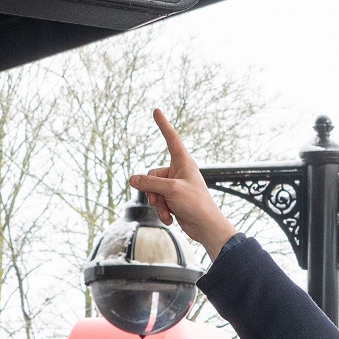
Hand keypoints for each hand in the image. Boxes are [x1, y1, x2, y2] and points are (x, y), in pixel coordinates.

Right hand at [127, 109, 236, 257]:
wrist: (206, 227)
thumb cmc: (196, 204)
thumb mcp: (170, 190)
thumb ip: (149, 183)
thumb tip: (132, 179)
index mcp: (183, 162)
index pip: (171, 139)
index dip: (163, 125)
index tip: (157, 111)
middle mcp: (179, 172)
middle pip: (152, 175)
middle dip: (152, 191)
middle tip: (159, 201)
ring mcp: (176, 186)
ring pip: (153, 191)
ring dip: (157, 204)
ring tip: (168, 212)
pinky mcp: (174, 200)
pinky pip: (158, 202)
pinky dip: (162, 211)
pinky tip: (171, 219)